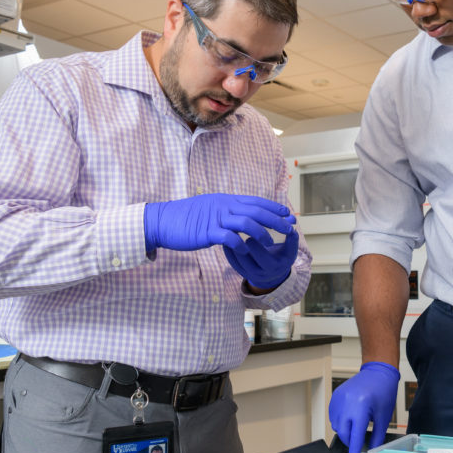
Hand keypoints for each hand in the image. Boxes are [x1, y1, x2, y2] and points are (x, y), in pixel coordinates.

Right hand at [144, 194, 294, 254]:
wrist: (163, 221)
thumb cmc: (185, 217)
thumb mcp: (209, 208)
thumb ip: (225, 210)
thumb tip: (238, 213)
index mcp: (226, 200)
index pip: (255, 201)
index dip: (274, 207)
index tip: (288, 213)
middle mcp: (224, 206)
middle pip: (256, 210)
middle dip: (276, 219)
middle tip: (290, 226)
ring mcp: (216, 219)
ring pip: (247, 223)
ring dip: (262, 233)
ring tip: (272, 244)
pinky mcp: (207, 232)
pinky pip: (230, 238)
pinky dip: (241, 245)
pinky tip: (247, 251)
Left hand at [224, 228, 298, 290]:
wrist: (274, 271)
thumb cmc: (282, 254)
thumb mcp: (290, 248)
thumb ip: (291, 236)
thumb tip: (292, 221)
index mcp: (275, 266)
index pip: (264, 258)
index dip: (257, 246)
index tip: (252, 233)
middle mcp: (262, 273)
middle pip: (248, 261)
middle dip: (242, 245)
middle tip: (238, 230)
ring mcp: (250, 273)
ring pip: (237, 261)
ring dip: (233, 246)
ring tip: (231, 231)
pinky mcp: (241, 271)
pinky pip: (232, 262)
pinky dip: (229, 250)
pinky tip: (227, 238)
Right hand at [328, 362, 399, 452]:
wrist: (378, 372)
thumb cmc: (383, 392)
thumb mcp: (383, 417)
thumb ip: (377, 436)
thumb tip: (372, 450)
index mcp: (361, 408)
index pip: (354, 435)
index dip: (354, 449)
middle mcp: (347, 403)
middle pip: (342, 432)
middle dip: (349, 440)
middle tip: (357, 442)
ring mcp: (339, 399)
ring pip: (336, 424)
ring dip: (344, 430)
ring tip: (355, 425)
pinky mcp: (335, 395)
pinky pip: (333, 414)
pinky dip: (339, 420)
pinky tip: (349, 417)